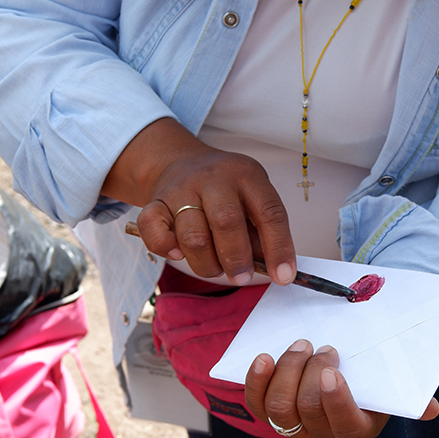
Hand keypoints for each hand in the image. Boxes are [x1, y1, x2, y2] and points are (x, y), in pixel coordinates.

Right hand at [102, 118, 295, 284]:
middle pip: (226, 222)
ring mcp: (181, 189)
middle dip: (237, 259)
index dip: (279, 248)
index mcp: (247, 175)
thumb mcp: (252, 198)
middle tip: (241, 276)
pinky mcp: (155, 202)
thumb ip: (262, 232)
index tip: (284, 276)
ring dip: (207, 263)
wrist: (182, 162)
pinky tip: (179, 253)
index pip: (269, 213)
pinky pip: (155, 232)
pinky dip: (167, 249)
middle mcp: (214, 178)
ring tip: (215, 266)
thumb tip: (273, 270)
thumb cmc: (225, 190)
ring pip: (193, 237)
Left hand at [245, 340, 438, 437]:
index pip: (342, 420)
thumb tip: (431, 409)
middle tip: (322, 348)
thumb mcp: (388, 392)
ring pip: (279, 405)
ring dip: (287, 370)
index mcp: (356, 428)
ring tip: (302, 346)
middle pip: (306, 407)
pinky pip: (257, 403)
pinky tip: (262, 358)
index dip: (334, 398)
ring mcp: (293, 426)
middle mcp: (321, 433)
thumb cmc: (368, 386)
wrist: (339, 394)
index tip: (332, 372)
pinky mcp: (269, 414)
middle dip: (310, 372)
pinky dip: (256, 380)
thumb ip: (407, 398)